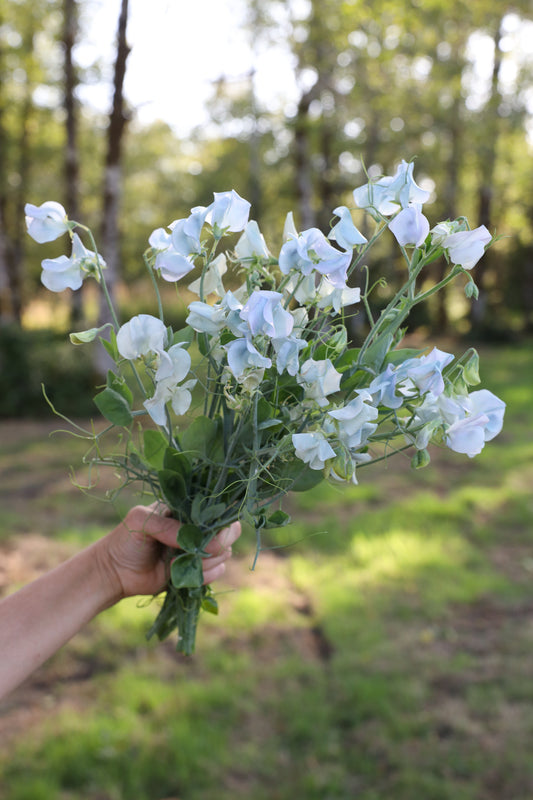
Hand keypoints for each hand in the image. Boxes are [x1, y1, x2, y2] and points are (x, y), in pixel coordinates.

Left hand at [96, 503, 240, 602]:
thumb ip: (168, 526)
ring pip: (225, 554)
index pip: (217, 508)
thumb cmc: (125, 539)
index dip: (221, 520)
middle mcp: (197, 529)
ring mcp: (198, 550)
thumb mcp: (141, 522)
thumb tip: (196, 540)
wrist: (114, 572)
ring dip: (208, 561)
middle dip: (220, 543)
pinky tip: (182, 575)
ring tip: (180, 563)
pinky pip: (216, 573)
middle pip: (230, 532)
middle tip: (201, 550)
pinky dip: (205, 576)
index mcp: (187, 509)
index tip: (211, 533)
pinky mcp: (196, 571)